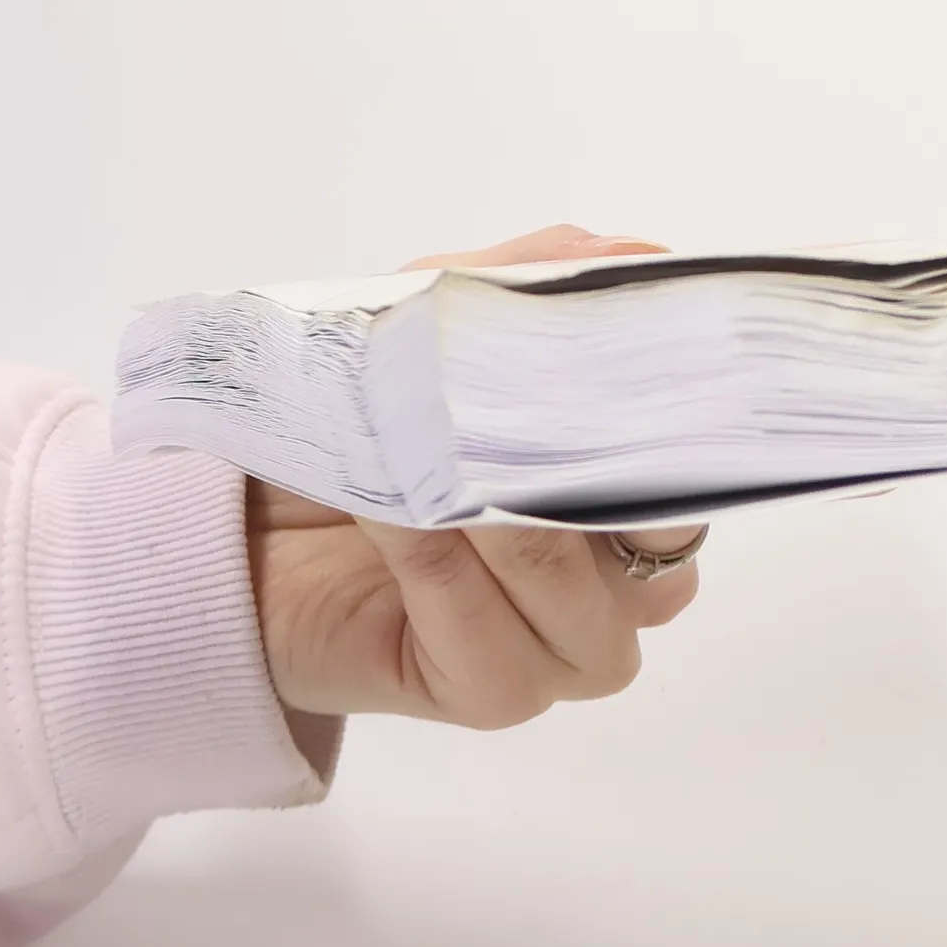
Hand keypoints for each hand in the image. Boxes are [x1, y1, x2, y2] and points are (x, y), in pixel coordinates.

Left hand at [250, 225, 706, 727]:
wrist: (248, 534)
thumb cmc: (367, 428)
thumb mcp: (449, 323)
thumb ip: (546, 282)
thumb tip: (639, 252)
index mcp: (639, 509)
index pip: (699, 476)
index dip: (670, 421)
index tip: (630, 353)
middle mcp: (625, 590)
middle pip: (660, 536)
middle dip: (587, 458)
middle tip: (527, 391)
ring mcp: (568, 652)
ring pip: (569, 576)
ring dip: (494, 504)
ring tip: (428, 441)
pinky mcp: (495, 695)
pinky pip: (482, 619)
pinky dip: (432, 552)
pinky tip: (388, 504)